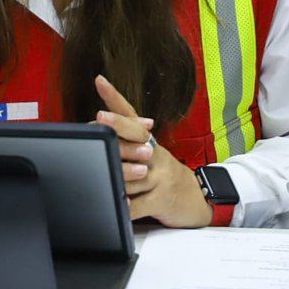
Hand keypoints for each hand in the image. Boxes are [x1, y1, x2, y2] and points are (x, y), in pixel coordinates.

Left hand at [93, 75, 211, 228]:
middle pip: (136, 134)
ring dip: (116, 174)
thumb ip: (125, 143)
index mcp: (148, 140)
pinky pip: (139, 203)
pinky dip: (126, 206)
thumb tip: (92, 131)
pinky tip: (116, 204)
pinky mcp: (162, 199)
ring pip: (132, 172)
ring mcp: (161, 175)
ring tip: (99, 171)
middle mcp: (155, 153)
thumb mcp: (148, 154)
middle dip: (118, 125)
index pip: (130, 113)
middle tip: (101, 116)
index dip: (114, 97)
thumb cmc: (163, 174)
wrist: (195, 198)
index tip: (100, 82)